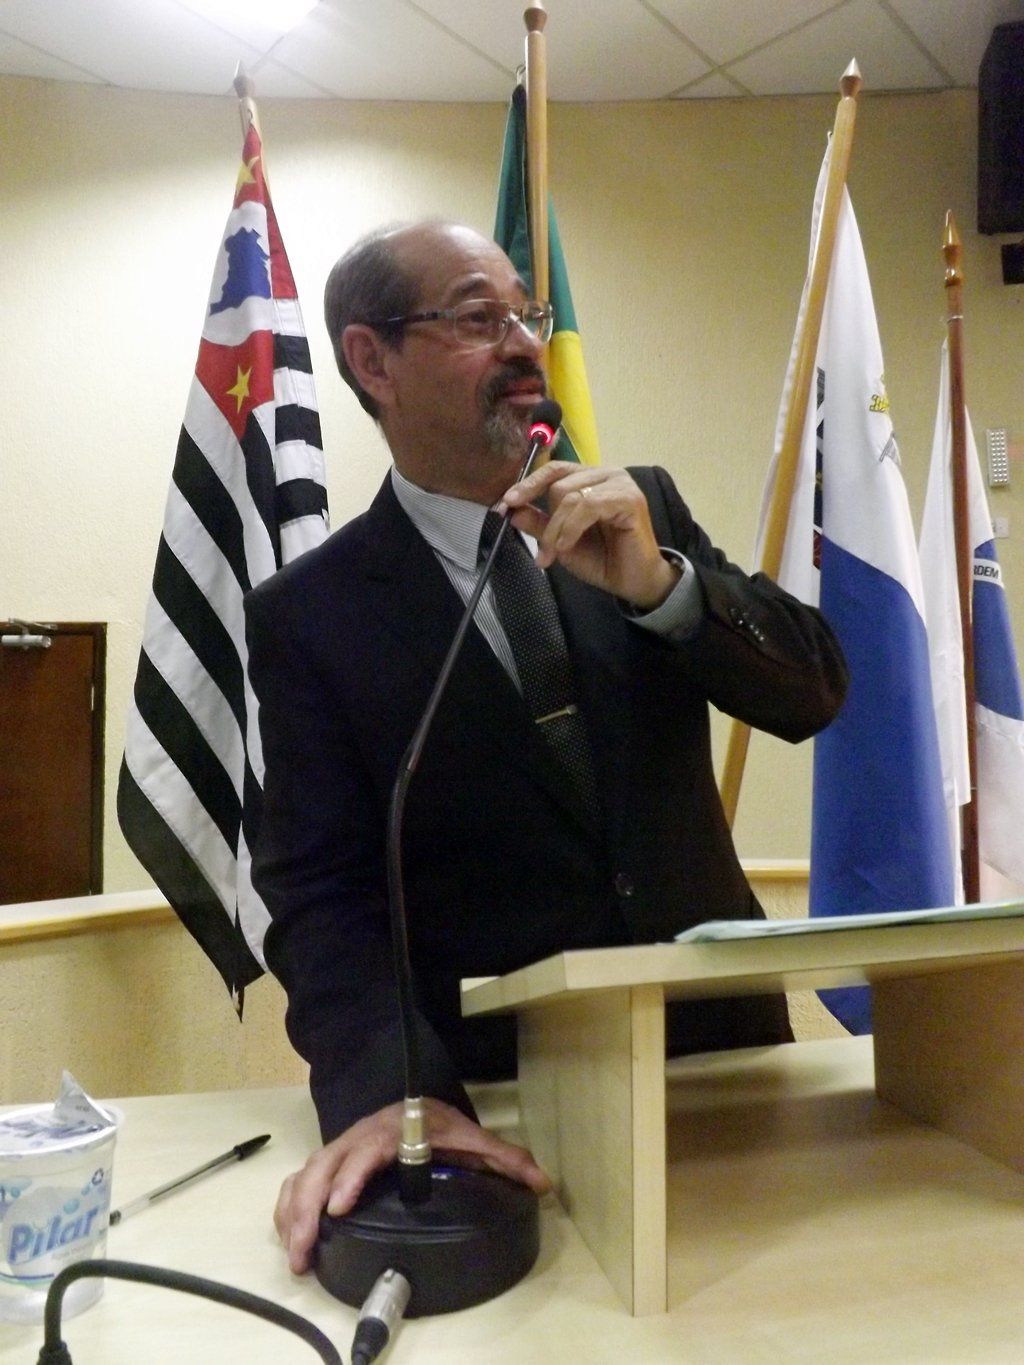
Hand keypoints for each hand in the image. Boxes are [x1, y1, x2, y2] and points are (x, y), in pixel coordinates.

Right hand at [274, 1099, 550, 1272]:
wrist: (412, 1102)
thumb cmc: (441, 1124)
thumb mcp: (474, 1139)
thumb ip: (506, 1160)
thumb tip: (541, 1183)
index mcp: (392, 1131)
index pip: (367, 1150)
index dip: (352, 1176)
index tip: (338, 1207)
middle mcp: (358, 1137)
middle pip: (324, 1166)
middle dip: (309, 1208)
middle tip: (304, 1249)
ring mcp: (339, 1149)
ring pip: (305, 1174)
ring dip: (294, 1213)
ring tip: (294, 1254)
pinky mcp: (328, 1164)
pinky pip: (298, 1180)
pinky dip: (287, 1206)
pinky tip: (287, 1236)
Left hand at [499, 463, 679, 608]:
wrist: (633, 581)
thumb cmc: (602, 559)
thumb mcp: (560, 541)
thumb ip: (538, 523)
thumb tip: (511, 510)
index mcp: (590, 478)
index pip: (554, 470)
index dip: (528, 484)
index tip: (506, 503)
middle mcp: (606, 474)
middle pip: (559, 485)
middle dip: (546, 521)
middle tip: (543, 551)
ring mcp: (620, 483)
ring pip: (570, 495)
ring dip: (556, 528)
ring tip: (553, 553)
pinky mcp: (629, 499)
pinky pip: (588, 505)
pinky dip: (571, 527)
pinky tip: (566, 545)